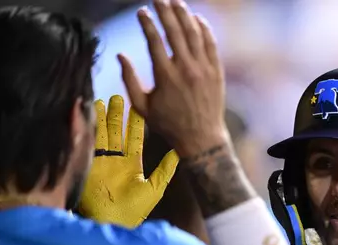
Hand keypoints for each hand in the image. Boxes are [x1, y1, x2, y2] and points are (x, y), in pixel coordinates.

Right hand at [78, 95, 178, 227]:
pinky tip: (81, 117)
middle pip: (114, 132)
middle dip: (114, 115)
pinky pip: (84, 145)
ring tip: (98, 102)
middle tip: (116, 97)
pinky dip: (81, 130)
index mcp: (130, 164)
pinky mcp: (86, 166)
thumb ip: (164, 170)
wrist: (113, 223)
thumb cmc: (134, 210)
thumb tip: (178, 153)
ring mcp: (100, 162)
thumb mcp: (153, 188)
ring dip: (98, 120)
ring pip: (99, 135)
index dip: (134, 122)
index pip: (133, 138)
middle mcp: (114, 160)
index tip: (135, 106)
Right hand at [118, 0, 228, 157]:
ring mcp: (204, 69)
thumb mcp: (142, 106)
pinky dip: (204, 29)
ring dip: (185, 15)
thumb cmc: (168, 124)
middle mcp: (185, 69)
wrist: (201, 138)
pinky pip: (211, 44)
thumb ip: (129, 80)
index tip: (141, 12)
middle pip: (174, 31)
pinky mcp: (217, 72)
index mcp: (165, 76)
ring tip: (176, 2)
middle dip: (165, 11)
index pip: (154, 40)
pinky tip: (197, 19)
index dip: (146, 23)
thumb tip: (120, 55)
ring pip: (194, 34)